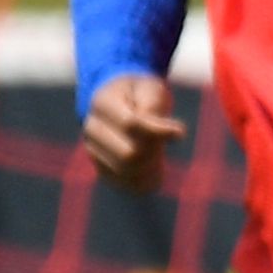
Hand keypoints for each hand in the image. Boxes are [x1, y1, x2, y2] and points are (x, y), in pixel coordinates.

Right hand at [80, 73, 183, 194]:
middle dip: (155, 151)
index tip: (180, 131)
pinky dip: (146, 181)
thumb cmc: (140, 93)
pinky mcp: (101, 167)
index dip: (159, 131)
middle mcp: (92, 128)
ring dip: (151, 168)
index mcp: (102, 103)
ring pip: (126, 172)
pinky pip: (125, 184)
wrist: (120, 101)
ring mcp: (93, 150)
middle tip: (165, 144)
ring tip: (160, 156)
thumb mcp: (150, 88)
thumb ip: (154, 106)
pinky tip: (156, 170)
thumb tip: (169, 134)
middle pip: (128, 153)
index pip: (131, 124)